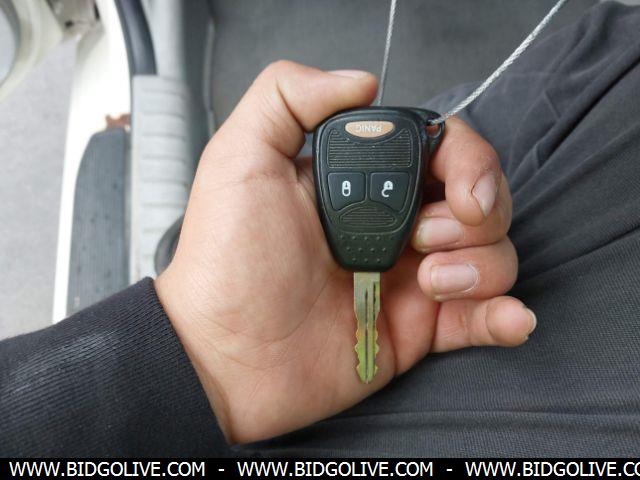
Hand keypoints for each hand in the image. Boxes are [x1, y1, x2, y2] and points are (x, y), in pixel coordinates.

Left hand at [155, 61, 534, 443]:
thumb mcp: (240, 160)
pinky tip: (510, 319)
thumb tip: (362, 82)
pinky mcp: (417, 329)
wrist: (224, 356)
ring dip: (481, 265)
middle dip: (477, 214)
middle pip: (481, 199)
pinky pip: (483, 317)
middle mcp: (393, 225)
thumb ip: (288, 96)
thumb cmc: (226, 261)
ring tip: (429, 284)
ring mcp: (409, 277)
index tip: (459, 188)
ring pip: (492, 253)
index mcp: (363, 181)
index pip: (442, 149)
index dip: (467, 160)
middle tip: (423, 239)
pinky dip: (507, 315)